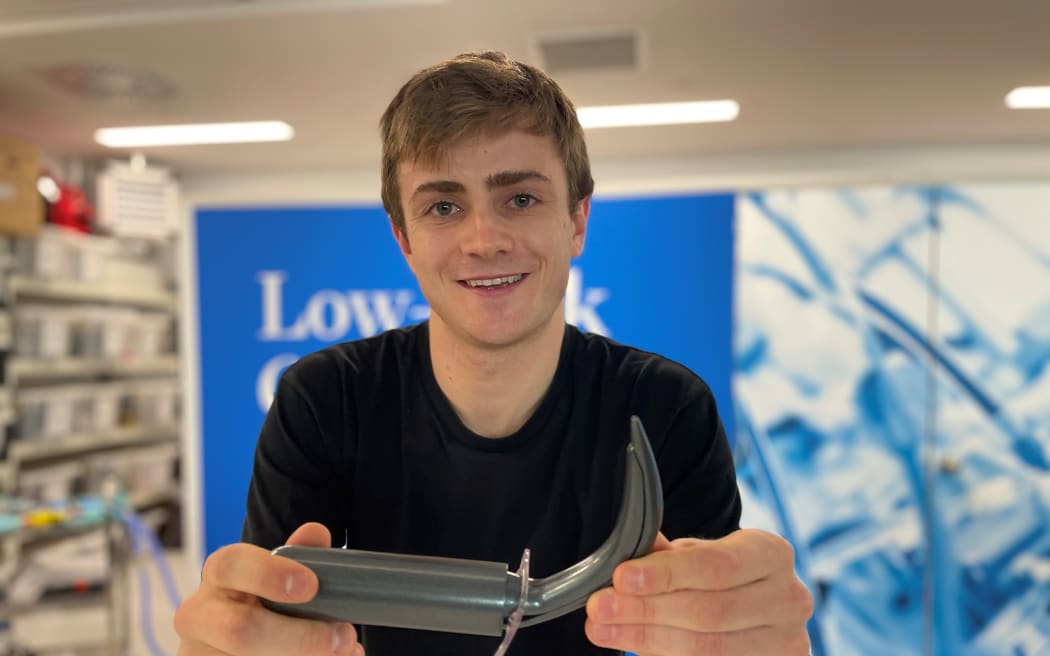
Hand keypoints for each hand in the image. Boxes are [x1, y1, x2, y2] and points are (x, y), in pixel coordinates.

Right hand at [174, 522, 364, 654]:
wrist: (225, 641)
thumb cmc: (258, 599)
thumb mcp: (273, 575)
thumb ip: (296, 555)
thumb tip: (316, 533)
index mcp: (219, 575)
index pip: (232, 565)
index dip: (270, 574)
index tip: (311, 586)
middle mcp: (200, 615)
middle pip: (240, 630)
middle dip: (300, 637)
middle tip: (343, 637)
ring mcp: (201, 652)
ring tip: (344, 653)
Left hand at [584, 529, 812, 654]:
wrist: (754, 602)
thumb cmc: (720, 573)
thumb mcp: (699, 554)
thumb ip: (667, 555)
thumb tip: (626, 558)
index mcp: (771, 553)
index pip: (715, 566)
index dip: (666, 574)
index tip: (621, 577)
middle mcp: (789, 598)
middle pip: (708, 611)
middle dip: (646, 610)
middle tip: (600, 607)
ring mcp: (787, 641)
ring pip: (707, 647)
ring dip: (646, 639)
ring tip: (603, 629)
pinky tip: (633, 646)